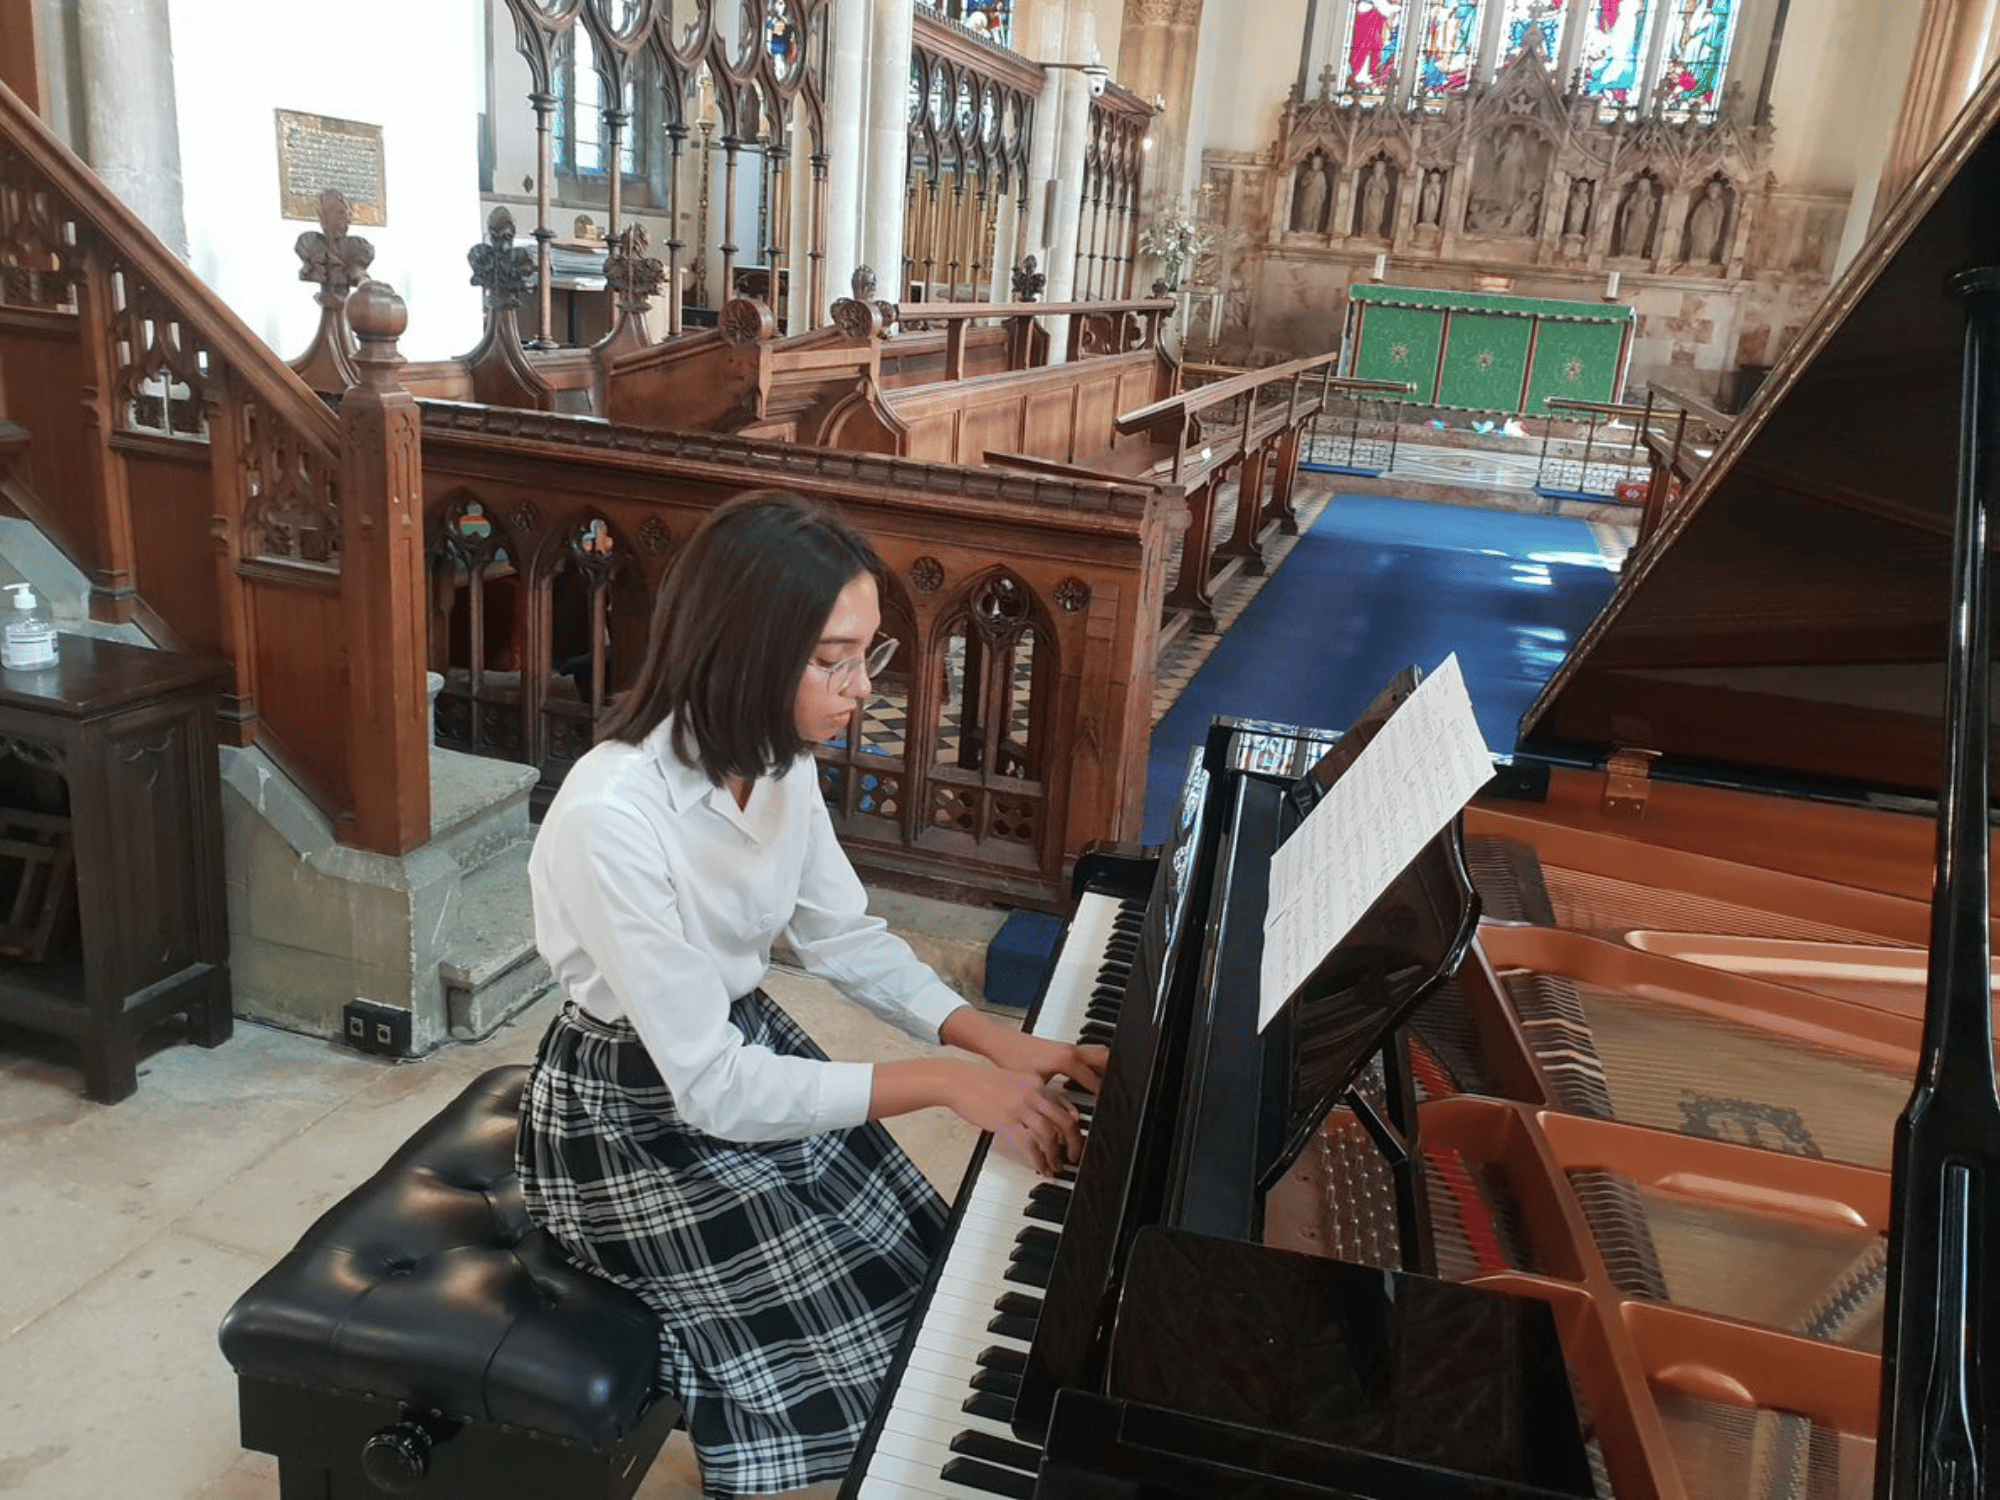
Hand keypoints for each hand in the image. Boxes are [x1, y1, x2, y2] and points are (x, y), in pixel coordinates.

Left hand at [944, 1009, 1109, 1096]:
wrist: (999, 1043)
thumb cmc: (1013, 1061)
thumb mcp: (1035, 1086)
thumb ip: (1054, 1101)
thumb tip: (1064, 1119)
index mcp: (1067, 1060)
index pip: (1094, 1080)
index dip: (1102, 1097)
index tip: (1108, 1109)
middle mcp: (1071, 1051)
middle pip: (1104, 1057)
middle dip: (1114, 1073)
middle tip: (1117, 1092)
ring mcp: (1067, 1047)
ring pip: (1097, 1053)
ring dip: (1103, 1067)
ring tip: (1106, 1086)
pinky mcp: (1062, 1047)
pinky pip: (1086, 1054)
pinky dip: (1091, 1065)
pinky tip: (1082, 1080)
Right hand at [951, 1064, 1083, 1177]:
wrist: (958, 1081)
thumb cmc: (982, 1083)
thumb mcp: (1013, 1081)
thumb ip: (1031, 1093)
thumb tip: (1043, 1112)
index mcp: (1037, 1083)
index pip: (1066, 1104)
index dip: (1075, 1124)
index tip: (1075, 1137)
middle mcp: (1033, 1094)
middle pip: (1065, 1120)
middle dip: (1074, 1143)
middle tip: (1074, 1156)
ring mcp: (1020, 1108)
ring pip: (1050, 1135)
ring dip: (1056, 1156)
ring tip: (1057, 1167)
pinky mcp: (1006, 1123)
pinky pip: (1030, 1145)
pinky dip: (1039, 1160)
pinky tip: (1041, 1167)